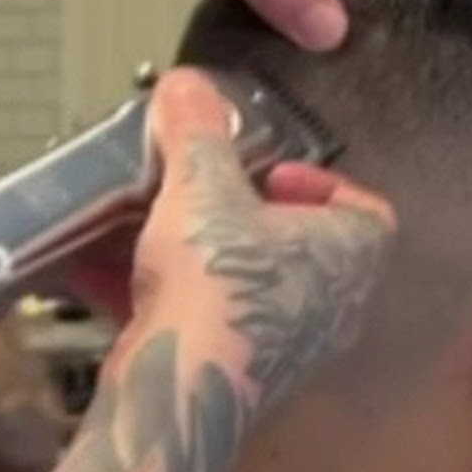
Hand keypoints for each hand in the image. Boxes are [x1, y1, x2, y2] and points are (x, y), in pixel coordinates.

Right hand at [99, 70, 395, 417]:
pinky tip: (104, 276)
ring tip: (152, 228)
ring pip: (248, 288)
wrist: (177, 386)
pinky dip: (165, 298)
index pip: (367, 212)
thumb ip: (196, 129)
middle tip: (207, 195)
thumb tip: (186, 84)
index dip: (322, 184)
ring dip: (203, 257)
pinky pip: (205, 324)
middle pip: (300, 250)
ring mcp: (285, 350)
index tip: (268, 171)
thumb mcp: (200, 185)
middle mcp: (330, 308)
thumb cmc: (215, 282)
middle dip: (247, 218)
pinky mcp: (233, 378)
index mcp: (348, 256)